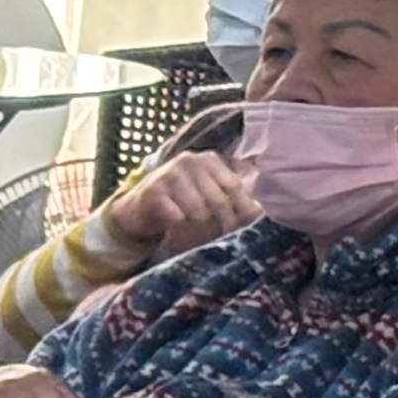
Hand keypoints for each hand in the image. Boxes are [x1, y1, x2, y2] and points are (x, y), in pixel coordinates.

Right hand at [98, 149, 259, 258]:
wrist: (137, 209)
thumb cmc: (179, 201)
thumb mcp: (206, 192)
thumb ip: (231, 198)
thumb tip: (260, 214)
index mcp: (209, 159)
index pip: (234, 186)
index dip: (240, 210)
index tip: (242, 229)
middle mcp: (190, 161)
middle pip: (218, 200)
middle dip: (222, 223)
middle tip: (221, 238)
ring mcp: (170, 174)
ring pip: (199, 211)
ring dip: (199, 228)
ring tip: (195, 233)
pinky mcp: (153, 192)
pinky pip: (177, 217)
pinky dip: (179, 227)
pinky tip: (174, 227)